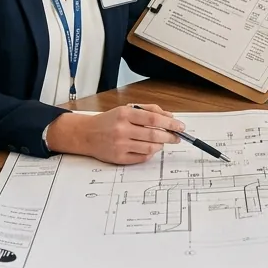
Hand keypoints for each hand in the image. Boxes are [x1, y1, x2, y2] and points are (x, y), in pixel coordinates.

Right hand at [45, 103, 181, 164]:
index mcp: (124, 114)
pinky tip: (149, 148)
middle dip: (170, 137)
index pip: (153, 119)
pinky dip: (150, 153)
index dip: (170, 123)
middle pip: (154, 135)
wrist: (86, 134)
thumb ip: (149, 110)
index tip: (180, 126)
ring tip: (161, 142)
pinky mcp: (119, 158)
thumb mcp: (127, 109)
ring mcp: (120, 145)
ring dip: (160, 145)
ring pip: (150, 148)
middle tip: (176, 137)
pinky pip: (142, 158)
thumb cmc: (109, 121)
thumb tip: (170, 116)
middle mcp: (122, 130)